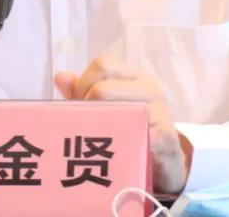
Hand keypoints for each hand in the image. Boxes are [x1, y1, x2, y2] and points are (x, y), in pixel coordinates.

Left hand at [54, 55, 192, 194]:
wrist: (169, 164)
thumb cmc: (133, 130)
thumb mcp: (110, 109)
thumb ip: (84, 93)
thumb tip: (60, 77)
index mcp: (135, 76)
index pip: (103, 65)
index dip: (82, 84)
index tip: (76, 106)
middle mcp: (150, 88)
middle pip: (103, 89)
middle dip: (83, 110)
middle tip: (79, 129)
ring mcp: (161, 112)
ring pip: (118, 112)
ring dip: (96, 130)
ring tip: (89, 144)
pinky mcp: (166, 138)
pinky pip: (136, 137)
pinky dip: (118, 147)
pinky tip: (110, 157)